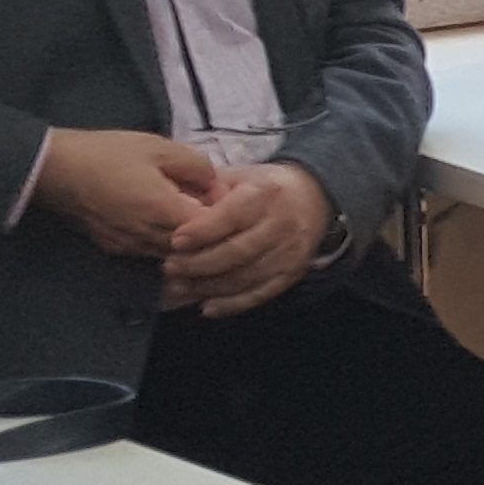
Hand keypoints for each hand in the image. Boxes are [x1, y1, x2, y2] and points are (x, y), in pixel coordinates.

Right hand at [35, 126, 221, 260]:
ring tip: (190, 215)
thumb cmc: (108, 153)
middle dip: (210, 233)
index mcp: (164, 212)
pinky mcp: (116, 250)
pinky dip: (166, 244)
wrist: (55, 168)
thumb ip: (197, 167)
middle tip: (214, 209)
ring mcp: (131, 248)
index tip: (225, 199)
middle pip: (197, 250)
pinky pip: (152, 254)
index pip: (213, 231)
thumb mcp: (160, 147)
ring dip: (188, 241)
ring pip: (175, 256)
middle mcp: (150, 239)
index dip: (226, 216)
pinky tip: (167, 223)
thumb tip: (218, 187)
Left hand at [161, 161, 333, 317]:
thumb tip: (175, 213)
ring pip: (246, 277)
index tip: (175, 241)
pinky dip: (233, 304)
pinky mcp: (292, 273)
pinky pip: (261, 294)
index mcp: (266, 194)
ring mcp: (290, 252)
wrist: (313, 198)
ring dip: (209, 287)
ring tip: (179, 288)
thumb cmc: (264, 187)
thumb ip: (208, 192)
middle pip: (238, 251)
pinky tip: (207, 307)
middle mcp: (282, 224)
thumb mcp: (239, 177)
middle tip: (170, 268)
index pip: (231, 216)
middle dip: (199, 264)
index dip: (202, 231)